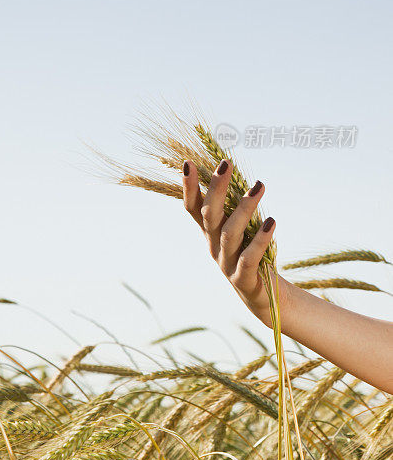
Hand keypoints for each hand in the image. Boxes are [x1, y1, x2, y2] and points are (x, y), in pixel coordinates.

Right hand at [181, 158, 289, 328]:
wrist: (264, 296)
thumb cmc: (251, 253)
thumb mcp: (238, 229)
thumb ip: (232, 207)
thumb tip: (231, 173)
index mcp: (209, 233)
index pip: (193, 208)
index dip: (188, 187)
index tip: (188, 163)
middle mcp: (213, 246)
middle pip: (209, 215)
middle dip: (216, 188)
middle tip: (226, 164)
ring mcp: (226, 263)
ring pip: (230, 233)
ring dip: (244, 208)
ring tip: (259, 186)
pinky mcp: (243, 279)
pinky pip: (249, 257)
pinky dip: (259, 240)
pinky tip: (271, 223)